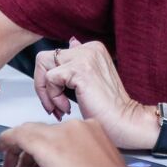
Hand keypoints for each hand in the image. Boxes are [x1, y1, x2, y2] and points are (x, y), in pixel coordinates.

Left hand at [34, 38, 155, 148]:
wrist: (125, 122)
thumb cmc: (110, 109)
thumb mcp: (90, 81)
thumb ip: (78, 63)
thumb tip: (71, 44)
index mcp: (92, 49)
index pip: (55, 55)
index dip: (49, 80)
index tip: (57, 99)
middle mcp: (89, 48)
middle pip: (45, 58)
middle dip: (42, 85)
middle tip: (53, 105)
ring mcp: (85, 57)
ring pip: (43, 65)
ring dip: (46, 92)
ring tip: (61, 108)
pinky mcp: (80, 70)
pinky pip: (50, 78)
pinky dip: (53, 97)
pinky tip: (67, 108)